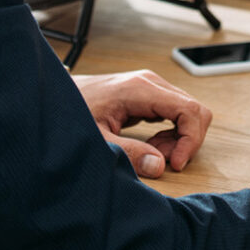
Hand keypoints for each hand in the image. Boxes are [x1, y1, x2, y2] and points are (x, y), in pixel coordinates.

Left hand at [73, 70, 211, 177]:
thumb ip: (128, 153)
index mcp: (141, 89)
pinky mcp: (148, 95)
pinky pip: (176, 114)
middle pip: (195, 110)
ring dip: (178, 139)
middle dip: (186, 141)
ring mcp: (151, 87)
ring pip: (188, 113)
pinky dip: (171, 134)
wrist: (55, 97)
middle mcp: (151, 83)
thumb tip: (159, 166)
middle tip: (163, 160)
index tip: (176, 163)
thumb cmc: (71, 113)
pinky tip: (151, 145)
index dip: (191, 140)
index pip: (190, 109)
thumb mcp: (97, 139)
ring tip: (152, 153)